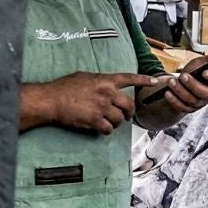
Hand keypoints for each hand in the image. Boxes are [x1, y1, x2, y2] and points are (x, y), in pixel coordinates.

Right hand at [33, 71, 156, 135]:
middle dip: (129, 112)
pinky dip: (106, 130)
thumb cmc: (63, 87)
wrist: (51, 100)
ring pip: (119, 119)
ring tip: (108, 121)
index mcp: (105, 80)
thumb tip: (106, 83)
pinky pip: (109, 129)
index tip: (156, 81)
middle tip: (126, 115)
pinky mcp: (95, 121)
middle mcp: (107, 93)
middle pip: (129, 105)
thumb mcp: (84, 76)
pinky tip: (101, 128)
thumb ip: (99, 80)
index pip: (129, 78)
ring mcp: (102, 107)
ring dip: (116, 122)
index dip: (144, 80)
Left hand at [153, 66, 207, 116]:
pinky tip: (168, 92)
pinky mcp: (189, 109)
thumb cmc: (195, 71)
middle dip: (192, 85)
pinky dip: (174, 101)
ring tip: (171, 81)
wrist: (183, 83)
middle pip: (204, 93)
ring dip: (180, 90)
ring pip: (191, 100)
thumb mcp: (203, 62)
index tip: (204, 72)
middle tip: (182, 76)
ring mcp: (199, 103)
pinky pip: (183, 107)